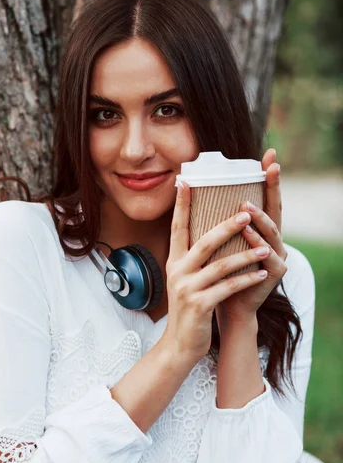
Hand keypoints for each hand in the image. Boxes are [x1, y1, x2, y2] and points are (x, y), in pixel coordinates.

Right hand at [163, 179, 271, 363]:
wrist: (180, 344)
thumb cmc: (188, 308)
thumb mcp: (184, 279)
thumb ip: (192, 258)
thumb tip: (210, 233)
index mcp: (174, 261)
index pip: (177, 227)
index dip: (181, 205)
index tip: (185, 181)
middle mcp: (178, 271)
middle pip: (204, 242)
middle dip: (227, 226)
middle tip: (247, 213)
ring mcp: (187, 288)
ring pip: (220, 265)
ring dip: (245, 256)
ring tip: (264, 249)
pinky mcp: (199, 305)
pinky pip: (228, 288)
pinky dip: (246, 280)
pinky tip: (261, 275)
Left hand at [215, 148, 287, 326]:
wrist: (228, 307)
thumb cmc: (220, 272)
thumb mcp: (216, 243)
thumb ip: (211, 221)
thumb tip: (186, 190)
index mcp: (259, 229)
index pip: (264, 198)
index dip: (268, 177)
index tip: (268, 155)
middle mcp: (272, 239)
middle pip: (275, 208)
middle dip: (274, 186)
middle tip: (271, 166)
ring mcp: (276, 256)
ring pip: (272, 232)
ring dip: (260, 217)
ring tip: (247, 205)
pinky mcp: (274, 274)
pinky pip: (267, 257)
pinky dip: (256, 244)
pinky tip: (247, 233)